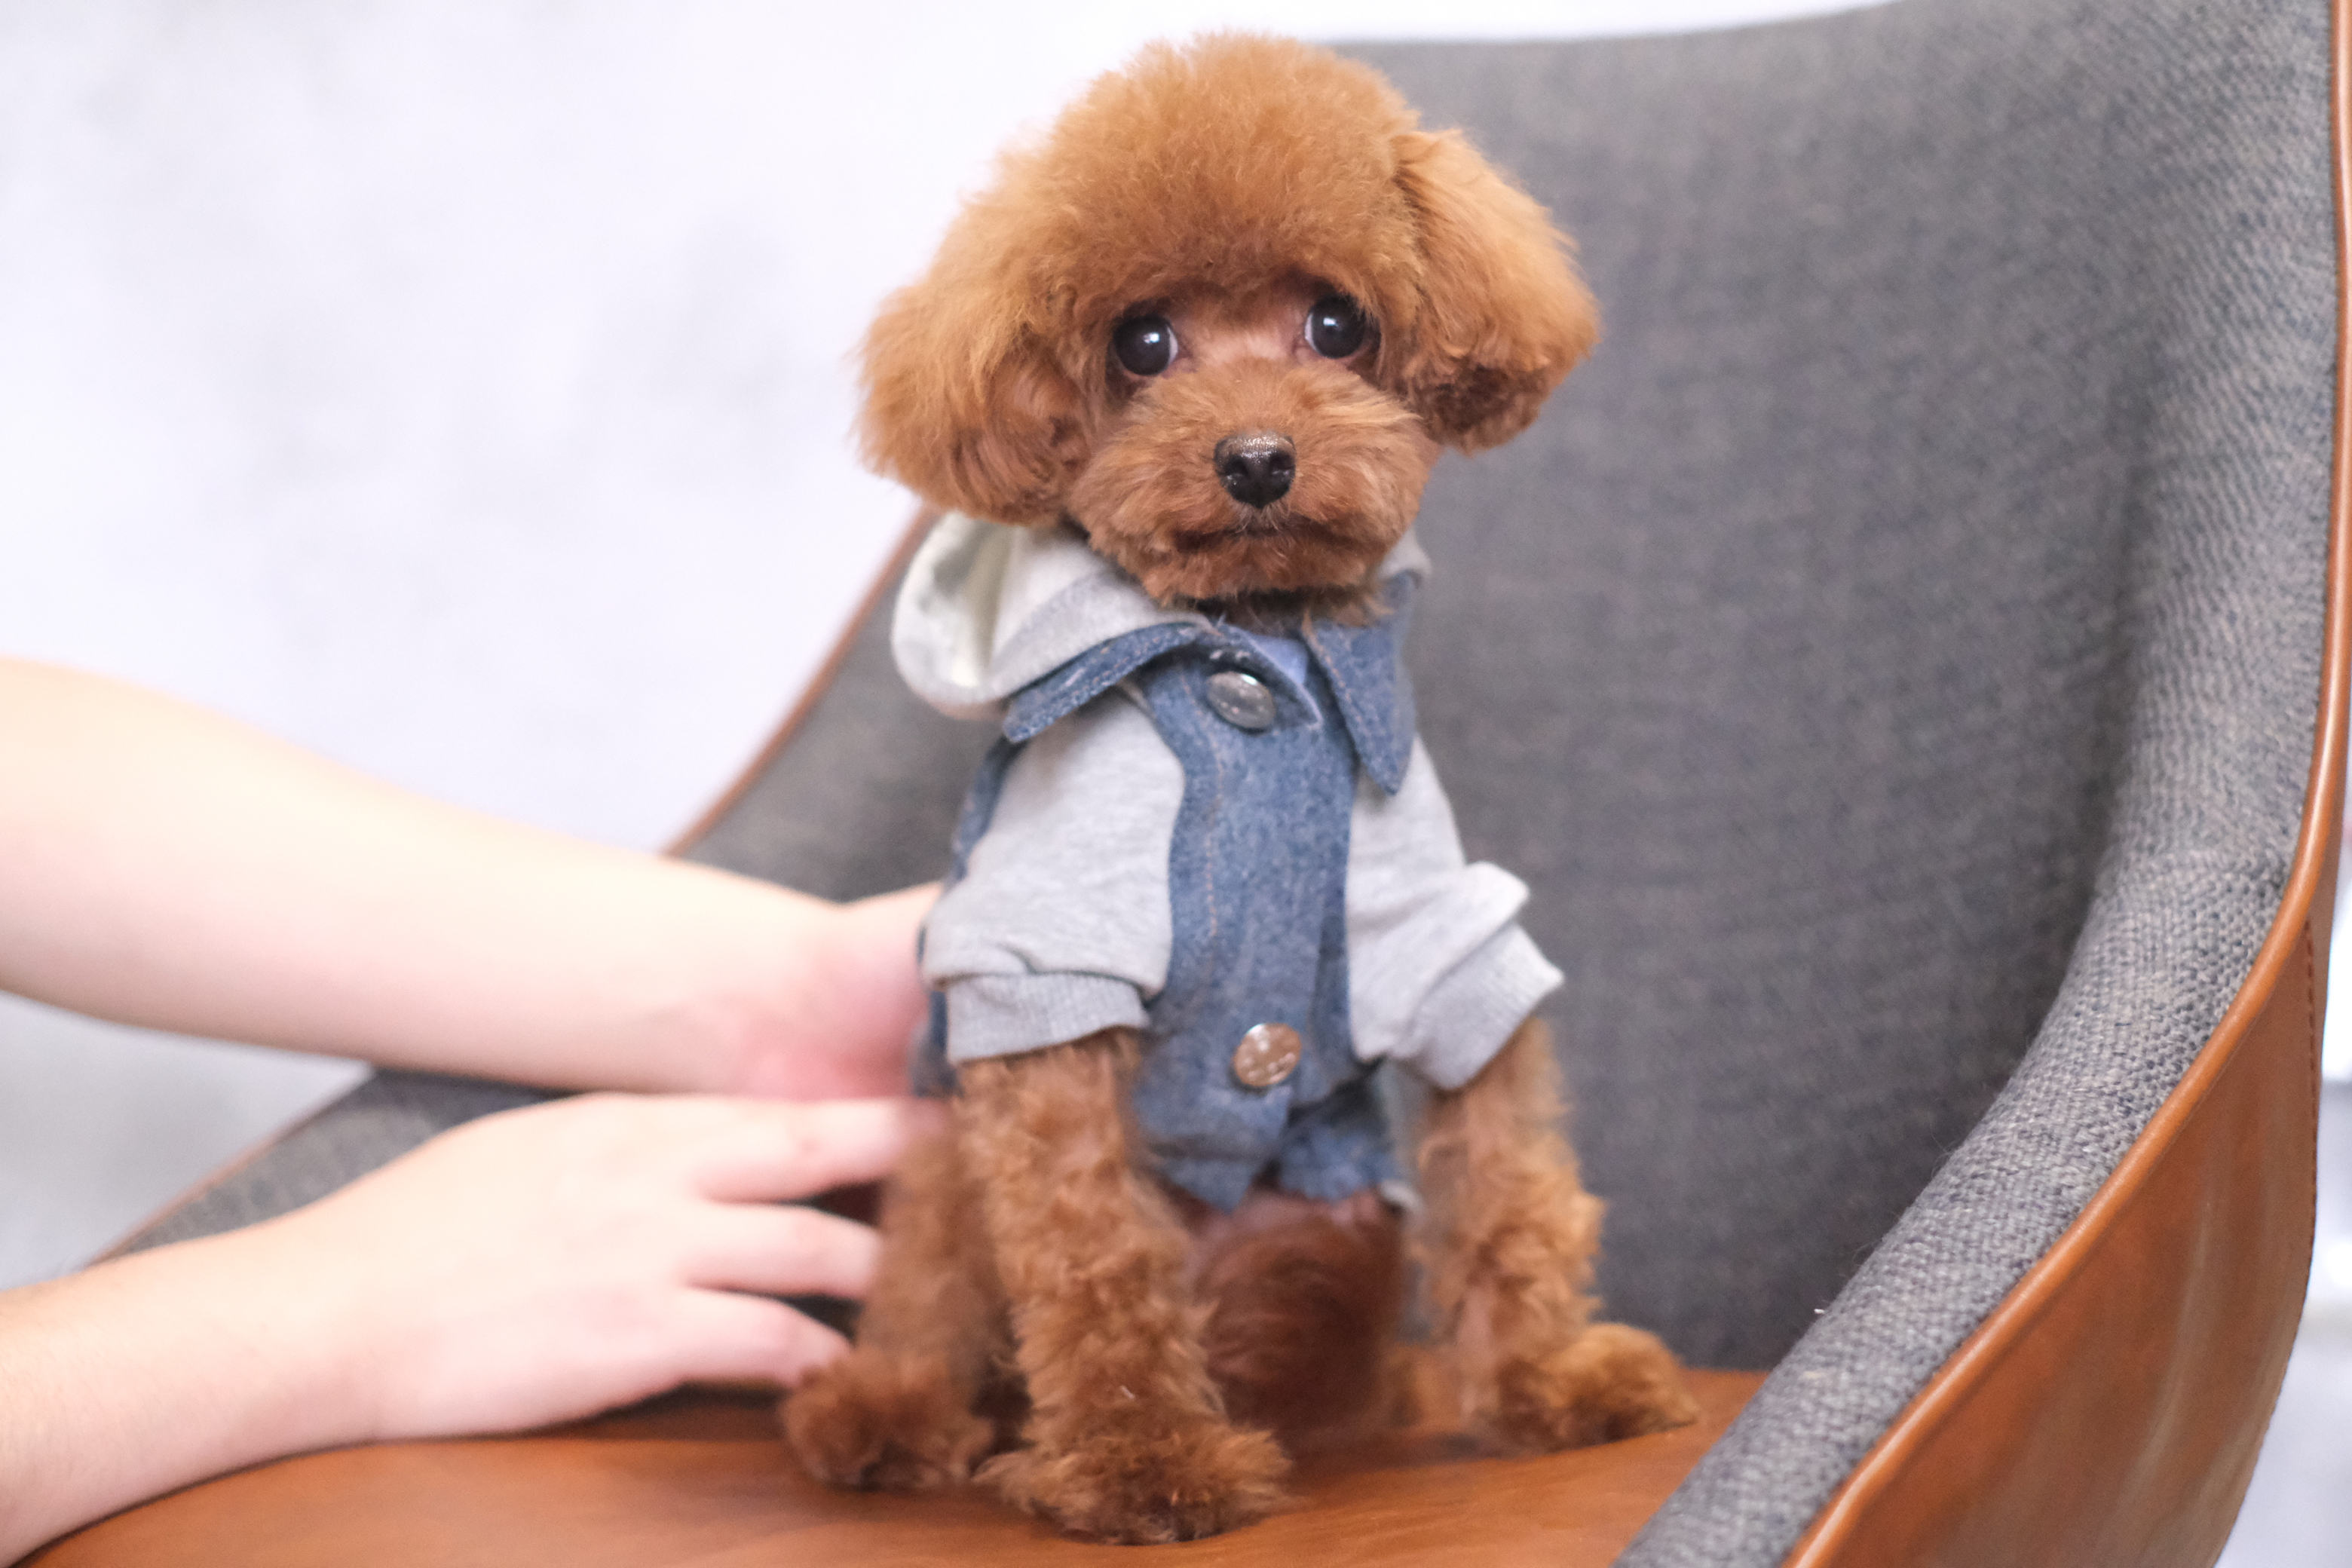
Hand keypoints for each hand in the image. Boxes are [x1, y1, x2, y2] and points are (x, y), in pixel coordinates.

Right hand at [0, 1091, 938, 1559]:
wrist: (327, 1313)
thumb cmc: (415, 1238)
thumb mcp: (529, 1156)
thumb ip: (624, 1150)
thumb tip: (693, 1155)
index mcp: (632, 1125)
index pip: (780, 1109)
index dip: (871, 1113)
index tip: (939, 1114)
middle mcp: (656, 1171)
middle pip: (823, 1150)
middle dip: (918, 1156)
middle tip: (1001, 1166)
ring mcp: (650, 1251)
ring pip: (814, 1248)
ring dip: (890, 1272)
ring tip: (956, 1290)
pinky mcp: (634, 1335)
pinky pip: (763, 1342)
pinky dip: (821, 1358)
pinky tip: (856, 1375)